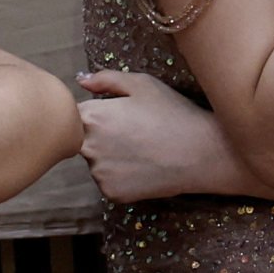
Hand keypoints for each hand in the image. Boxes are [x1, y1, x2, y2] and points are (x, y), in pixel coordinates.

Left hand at [78, 70, 252, 202]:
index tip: (115, 115)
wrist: (201, 153)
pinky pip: (109, 181)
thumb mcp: (143, 85)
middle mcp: (88, 147)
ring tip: (142, 149)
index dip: (94, 113)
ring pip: (96, 162)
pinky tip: (143, 166)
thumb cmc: (173, 113)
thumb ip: (106, 79)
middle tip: (133, 132)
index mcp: (92, 116)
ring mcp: (99, 173)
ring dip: (109, 157)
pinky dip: (121, 175)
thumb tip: (81, 81)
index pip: (72, 115)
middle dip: (100, 135)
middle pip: (82, 140)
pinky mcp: (111, 193)